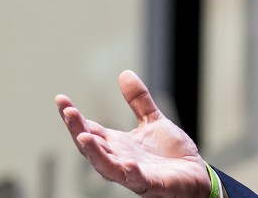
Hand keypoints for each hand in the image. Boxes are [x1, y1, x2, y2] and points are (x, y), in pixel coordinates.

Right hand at [55, 70, 210, 196]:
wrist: (195, 175)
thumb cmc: (171, 153)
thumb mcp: (153, 121)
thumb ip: (138, 101)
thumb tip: (125, 73)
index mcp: (117, 144)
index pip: (90, 129)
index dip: (74, 117)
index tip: (61, 99)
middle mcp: (119, 159)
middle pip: (91, 146)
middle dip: (77, 130)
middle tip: (68, 112)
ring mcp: (133, 173)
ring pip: (107, 166)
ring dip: (94, 153)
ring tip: (83, 136)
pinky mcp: (151, 184)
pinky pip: (137, 181)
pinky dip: (131, 173)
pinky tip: (127, 163)